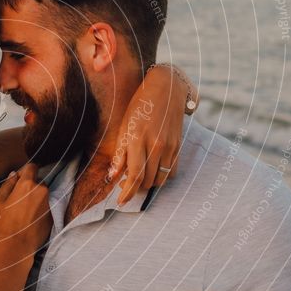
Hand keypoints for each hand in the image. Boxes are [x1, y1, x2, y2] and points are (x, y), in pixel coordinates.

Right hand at [0, 163, 51, 260]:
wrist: (16, 246)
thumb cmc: (3, 223)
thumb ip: (7, 185)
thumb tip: (14, 175)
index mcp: (27, 184)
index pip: (32, 167)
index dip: (24, 171)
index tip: (19, 180)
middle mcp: (42, 190)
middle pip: (38, 181)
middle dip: (30, 187)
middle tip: (19, 200)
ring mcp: (49, 203)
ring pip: (43, 195)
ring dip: (36, 198)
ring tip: (24, 212)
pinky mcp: (53, 215)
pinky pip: (46, 207)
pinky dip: (40, 210)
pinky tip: (30, 220)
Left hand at [108, 64, 186, 205]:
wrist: (166, 88)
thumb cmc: (140, 105)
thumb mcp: (124, 126)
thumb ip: (120, 152)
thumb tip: (112, 176)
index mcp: (138, 139)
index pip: (134, 175)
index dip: (127, 192)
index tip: (120, 201)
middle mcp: (156, 145)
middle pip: (147, 181)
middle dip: (135, 188)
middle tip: (126, 182)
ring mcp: (170, 146)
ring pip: (160, 179)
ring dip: (148, 183)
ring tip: (138, 176)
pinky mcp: (178, 146)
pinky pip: (171, 171)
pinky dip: (161, 176)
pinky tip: (153, 169)